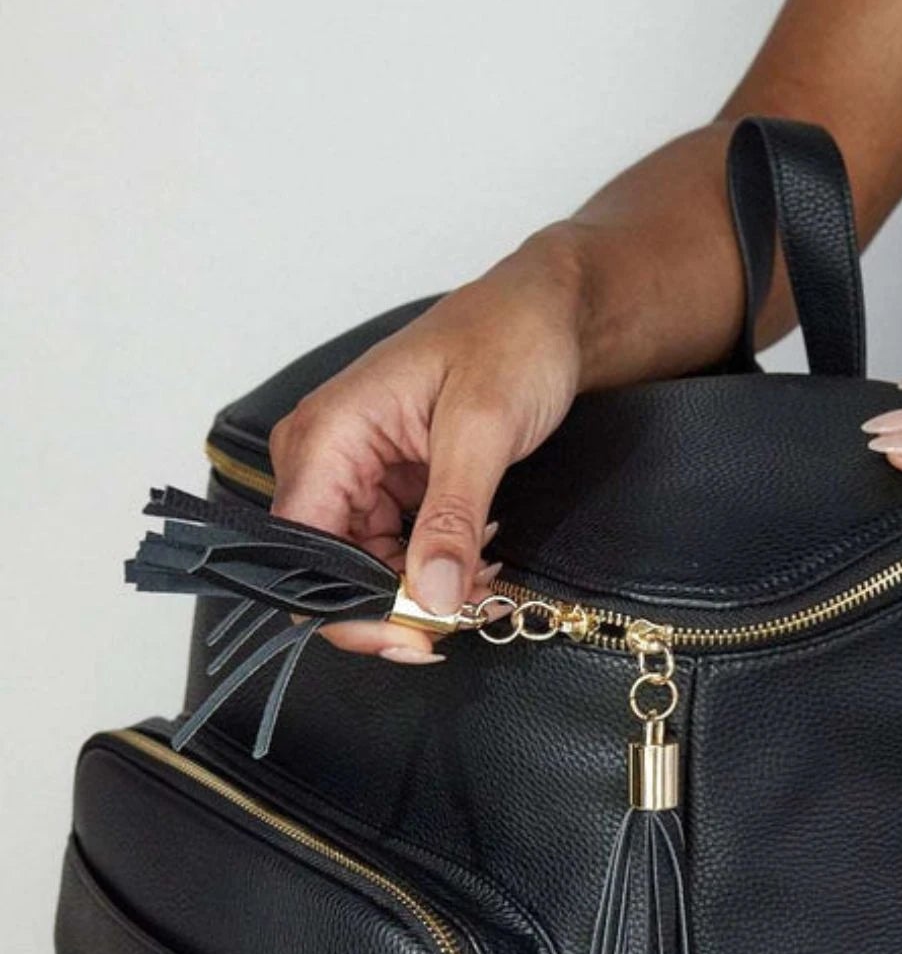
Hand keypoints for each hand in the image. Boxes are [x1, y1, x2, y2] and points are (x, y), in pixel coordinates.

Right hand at [268, 232, 586, 659]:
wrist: (545, 313)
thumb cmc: (510, 343)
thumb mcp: (483, 431)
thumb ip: (450, 519)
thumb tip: (428, 600)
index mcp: (326, 436)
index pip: (304, 554)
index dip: (352, 612)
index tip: (418, 640)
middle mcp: (324, 458)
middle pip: (333, 572)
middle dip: (400, 606)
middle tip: (471, 610)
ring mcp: (354, 474)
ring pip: (368, 570)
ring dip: (426, 590)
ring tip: (487, 577)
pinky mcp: (386, 486)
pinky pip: (395, 551)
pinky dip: (438, 567)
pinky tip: (480, 556)